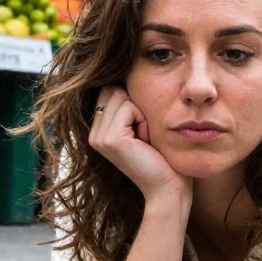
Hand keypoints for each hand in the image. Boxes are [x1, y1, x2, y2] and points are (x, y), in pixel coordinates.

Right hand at [89, 86, 191, 203]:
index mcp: (98, 131)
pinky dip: (143, 119)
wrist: (168, 189)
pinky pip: (128, 107)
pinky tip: (146, 141)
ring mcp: (98, 138)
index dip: (132, 102)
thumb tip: (127, 71)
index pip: (110, 90)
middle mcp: (93, 134)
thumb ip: (130, 105)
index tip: (142, 129)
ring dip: (141, 113)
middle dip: (136, 106)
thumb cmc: (163, 158)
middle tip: (145, 135)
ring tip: (146, 138)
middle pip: (113, 89)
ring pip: (120, 96)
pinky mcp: (110, 139)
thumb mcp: (143, 126)